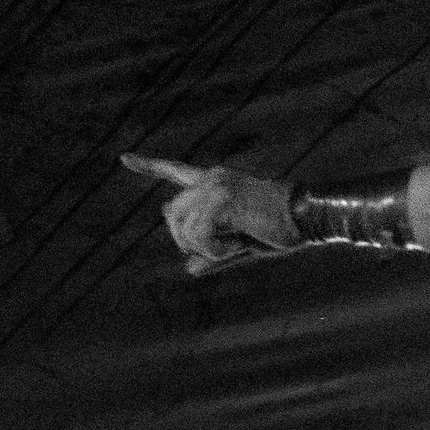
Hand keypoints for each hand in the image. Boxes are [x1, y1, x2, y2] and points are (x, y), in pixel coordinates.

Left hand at [124, 152, 299, 277]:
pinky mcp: (221, 200)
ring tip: (236, 245)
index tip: (123, 159)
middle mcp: (211, 178)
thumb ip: (213, 255)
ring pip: (182, 227)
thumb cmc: (281, 230)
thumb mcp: (241, 244)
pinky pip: (198, 235)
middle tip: (219, 250)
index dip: (148, 166)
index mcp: (215, 181)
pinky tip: (238, 244)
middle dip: (185, 240)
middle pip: (170, 213)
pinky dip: (214, 250)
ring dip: (206, 248)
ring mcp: (214, 186)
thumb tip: (188, 270)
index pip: (175, 170)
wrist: (306, 216)